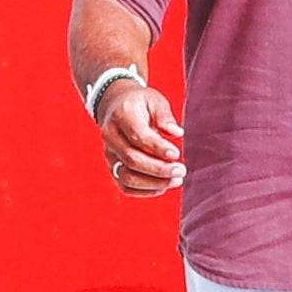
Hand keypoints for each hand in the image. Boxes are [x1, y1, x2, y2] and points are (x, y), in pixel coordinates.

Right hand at [97, 76, 185, 197]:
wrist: (115, 105)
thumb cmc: (139, 103)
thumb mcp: (154, 100)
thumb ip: (164, 116)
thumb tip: (177, 133)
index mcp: (122, 115)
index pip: (137, 136)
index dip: (158, 148)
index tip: (176, 154)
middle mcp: (111, 136)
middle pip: (131, 160)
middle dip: (159, 169)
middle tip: (181, 170)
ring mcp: (109, 154)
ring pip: (127, 177)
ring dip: (153, 183)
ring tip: (176, 180)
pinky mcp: (112, 167)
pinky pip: (125, 187)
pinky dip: (145, 191)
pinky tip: (162, 186)